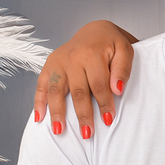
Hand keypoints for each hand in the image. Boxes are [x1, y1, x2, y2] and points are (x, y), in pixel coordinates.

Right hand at [33, 21, 134, 138]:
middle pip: (78, 91)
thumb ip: (123, 68)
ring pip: (56, 90)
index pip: (99, 84)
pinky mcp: (49, 65)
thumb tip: (117, 89)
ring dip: (57, 112)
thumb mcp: (125, 49)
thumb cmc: (112, 44)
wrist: (95, 31)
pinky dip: (38, 102)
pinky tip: (40, 118)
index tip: (108, 119)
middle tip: (87, 133)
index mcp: (92, 53)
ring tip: (60, 131)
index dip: (104, 103)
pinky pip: (41, 85)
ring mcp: (58, 62)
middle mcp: (72, 57)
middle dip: (82, 114)